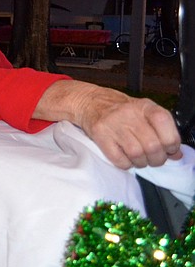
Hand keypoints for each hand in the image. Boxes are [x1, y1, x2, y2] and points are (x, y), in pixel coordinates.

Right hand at [35, 80, 181, 168]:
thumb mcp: (143, 112)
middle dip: (157, 159)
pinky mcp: (99, 135)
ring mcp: (113, 124)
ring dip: (141, 163)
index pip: (165, 124)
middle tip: (154, 159)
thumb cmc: (120, 109)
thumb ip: (161, 131)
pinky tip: (125, 159)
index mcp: (144, 106)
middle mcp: (129, 113)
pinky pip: (119, 159)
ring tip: (140, 160)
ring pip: (137, 154)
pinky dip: (126, 164)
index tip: (169, 149)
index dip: (171, 143)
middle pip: (152, 145)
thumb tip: (176, 154)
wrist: (89, 102)